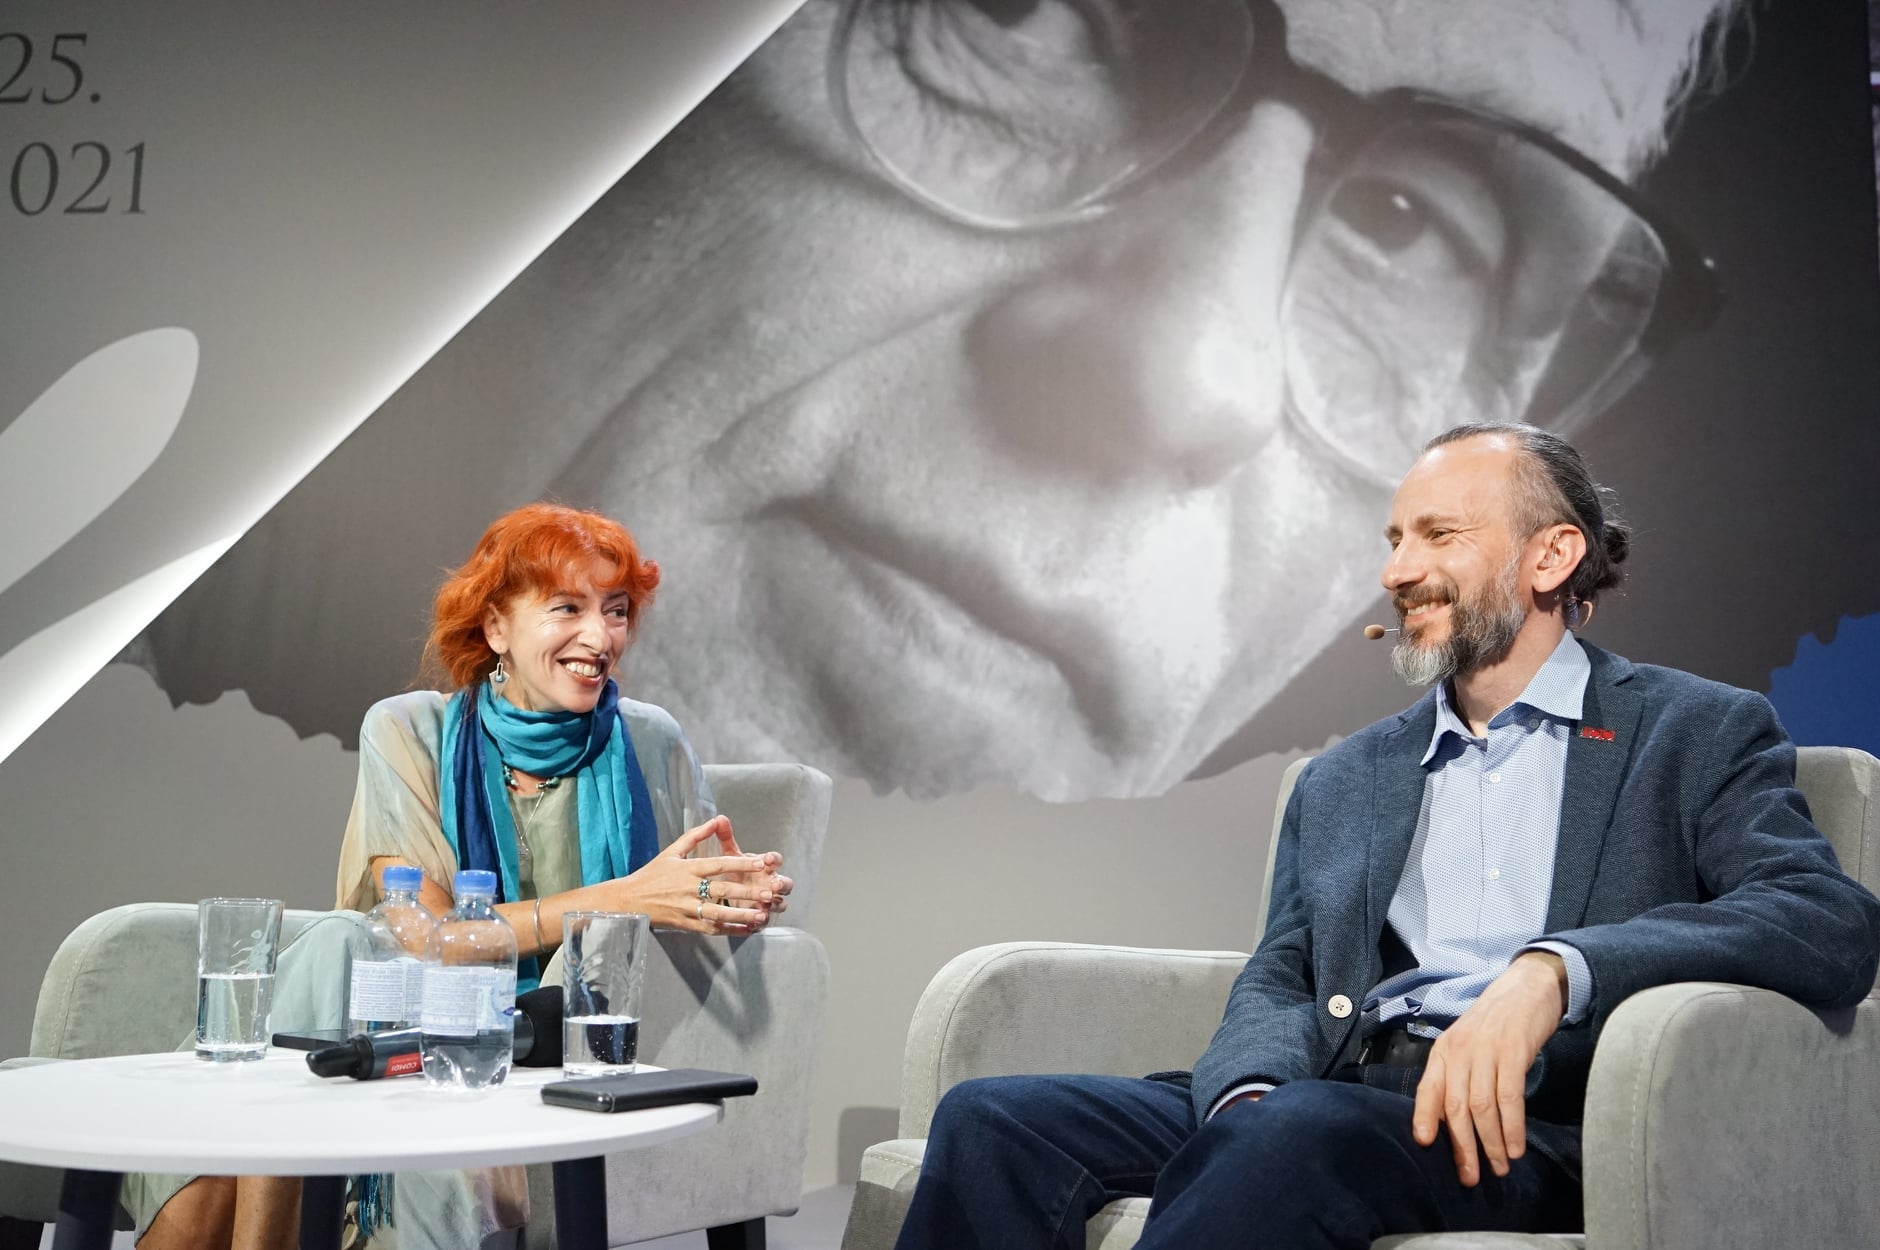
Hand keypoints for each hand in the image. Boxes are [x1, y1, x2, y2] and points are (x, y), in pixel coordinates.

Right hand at [581, 816, 784, 933]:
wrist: (629, 900)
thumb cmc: (652, 874)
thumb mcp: (672, 851)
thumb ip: (695, 836)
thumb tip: (716, 819)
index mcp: (687, 868)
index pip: (718, 864)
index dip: (741, 864)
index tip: (761, 863)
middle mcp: (688, 888)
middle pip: (721, 890)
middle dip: (746, 892)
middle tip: (768, 893)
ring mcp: (686, 908)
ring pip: (718, 913)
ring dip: (740, 916)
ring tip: (761, 916)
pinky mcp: (684, 924)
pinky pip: (710, 929)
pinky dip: (728, 930)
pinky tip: (745, 931)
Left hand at [1410, 952, 1566, 1185]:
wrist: (1526, 987)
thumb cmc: (1496, 1023)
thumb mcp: (1467, 1044)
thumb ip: (1458, 1075)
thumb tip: (1454, 1119)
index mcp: (1444, 1050)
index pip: (1428, 1088)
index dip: (1424, 1117)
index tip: (1424, 1145)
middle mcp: (1460, 1051)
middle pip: (1455, 1106)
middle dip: (1462, 1146)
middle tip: (1470, 1176)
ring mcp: (1486, 1051)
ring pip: (1482, 1106)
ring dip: (1490, 1143)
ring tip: (1498, 1168)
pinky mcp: (1513, 1052)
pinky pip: (1509, 1096)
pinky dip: (1512, 1126)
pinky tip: (1515, 1147)